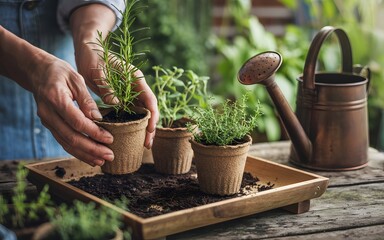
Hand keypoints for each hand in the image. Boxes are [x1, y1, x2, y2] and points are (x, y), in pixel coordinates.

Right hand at [32, 56, 114, 165]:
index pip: (76, 121)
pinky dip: (77, 151)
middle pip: (71, 137)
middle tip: (110, 155)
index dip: (93, 132)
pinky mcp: (50, 126)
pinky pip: (63, 141)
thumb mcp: (76, 79)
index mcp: (55, 98)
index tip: (109, 138)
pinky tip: (90, 157)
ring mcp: (47, 121)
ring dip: (85, 154)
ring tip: (102, 160)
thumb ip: (86, 99)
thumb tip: (98, 118)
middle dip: (92, 149)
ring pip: (66, 143)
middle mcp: (48, 113)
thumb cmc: (59, 73)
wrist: (37, 73)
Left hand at [71, 4, 158, 148]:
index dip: (152, 116)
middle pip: (149, 110)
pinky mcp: (123, 97)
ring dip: (143, 128)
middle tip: (147, 145)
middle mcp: (137, 87)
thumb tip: (116, 104)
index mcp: (136, 79)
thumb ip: (107, 87)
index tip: (150, 130)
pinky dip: (133, 125)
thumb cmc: (93, 57)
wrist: (89, 50)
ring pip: (142, 113)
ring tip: (143, 145)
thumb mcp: (98, 71)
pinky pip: (132, 113)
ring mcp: (131, 92)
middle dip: (150, 127)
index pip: (150, 100)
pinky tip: (131, 136)